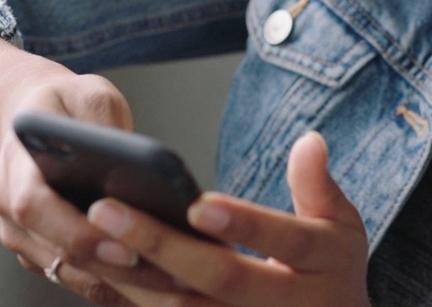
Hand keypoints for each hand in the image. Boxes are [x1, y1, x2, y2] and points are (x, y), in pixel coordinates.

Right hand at [0, 72, 170, 305]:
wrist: (32, 118)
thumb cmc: (63, 105)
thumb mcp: (89, 95)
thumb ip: (107, 125)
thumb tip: (140, 162)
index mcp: (15, 168)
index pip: (37, 209)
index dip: (81, 233)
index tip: (128, 247)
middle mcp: (11, 213)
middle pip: (62, 253)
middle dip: (120, 270)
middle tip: (175, 276)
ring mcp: (24, 239)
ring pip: (74, 275)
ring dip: (126, 286)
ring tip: (180, 285)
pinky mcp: (43, 255)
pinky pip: (81, 279)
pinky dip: (120, 286)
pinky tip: (163, 283)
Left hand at [83, 131, 371, 306]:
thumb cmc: (329, 268)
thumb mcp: (343, 225)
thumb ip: (319, 185)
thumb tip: (308, 141)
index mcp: (324, 264)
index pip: (286, 241)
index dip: (244, 223)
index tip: (198, 203)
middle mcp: (286, 305)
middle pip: (220, 278)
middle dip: (161, 244)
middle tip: (106, 207)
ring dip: (132, 275)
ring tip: (88, 235)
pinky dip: (134, 295)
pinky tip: (100, 265)